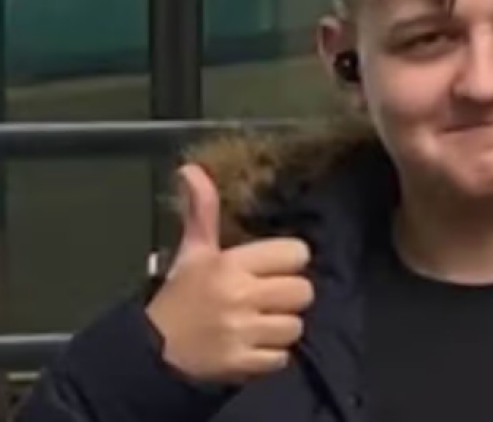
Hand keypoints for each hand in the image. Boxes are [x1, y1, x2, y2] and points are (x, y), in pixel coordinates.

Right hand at [145, 164, 314, 382]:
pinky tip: (251, 347)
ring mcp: (242, 331)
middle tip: (266, 300)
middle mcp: (240, 295)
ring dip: (280, 329)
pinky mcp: (242, 363)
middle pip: (303, 292)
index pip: (296, 254)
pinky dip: (270, 357)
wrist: (151, 352)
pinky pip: (282, 358)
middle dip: (288, 297)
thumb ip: (201, 211)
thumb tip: (190, 169)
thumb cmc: (179, 297)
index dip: (288, 262)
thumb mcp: (192, 252)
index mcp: (231, 264)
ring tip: (258, 325)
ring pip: (295, 327)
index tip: (271, 269)